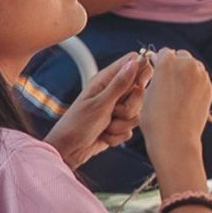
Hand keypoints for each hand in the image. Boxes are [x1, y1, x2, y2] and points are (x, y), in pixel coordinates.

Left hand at [45, 50, 149, 169]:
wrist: (69, 150)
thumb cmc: (77, 124)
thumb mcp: (100, 103)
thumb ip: (120, 84)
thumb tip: (135, 62)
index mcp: (106, 79)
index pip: (133, 62)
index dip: (142, 71)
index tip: (139, 85)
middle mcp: (114, 91)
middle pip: (140, 91)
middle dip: (130, 107)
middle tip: (113, 111)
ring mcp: (117, 108)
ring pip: (137, 113)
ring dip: (122, 124)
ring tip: (105, 125)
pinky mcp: (119, 124)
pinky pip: (131, 129)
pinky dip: (118, 134)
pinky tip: (104, 134)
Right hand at [139, 46, 211, 166]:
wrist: (175, 139)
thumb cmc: (157, 120)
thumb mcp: (147, 93)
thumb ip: (155, 77)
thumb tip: (160, 73)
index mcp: (167, 63)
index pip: (163, 53)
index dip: (159, 62)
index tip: (157, 70)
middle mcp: (186, 65)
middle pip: (181, 56)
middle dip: (175, 65)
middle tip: (168, 82)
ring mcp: (200, 76)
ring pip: (193, 67)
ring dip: (187, 74)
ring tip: (177, 92)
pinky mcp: (209, 87)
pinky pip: (201, 79)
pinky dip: (195, 84)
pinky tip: (186, 98)